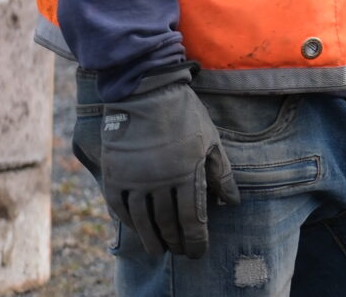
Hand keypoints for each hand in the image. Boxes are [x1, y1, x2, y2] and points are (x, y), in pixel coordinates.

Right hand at [99, 71, 239, 257]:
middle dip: (176, 242)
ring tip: (160, 251)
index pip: (193, 217)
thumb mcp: (211, 141)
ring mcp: (135, 179)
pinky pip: (121, 209)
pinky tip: (138, 230)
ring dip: (153, 239)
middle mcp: (160, 180)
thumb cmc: (185, 116)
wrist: (146, 92)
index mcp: (187, 171)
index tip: (199, 252)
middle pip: (168, 223)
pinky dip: (130, 223)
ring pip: (144, 221)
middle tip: (181, 253)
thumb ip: (221, 174)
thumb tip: (231, 202)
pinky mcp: (115, 175)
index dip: (196, 238)